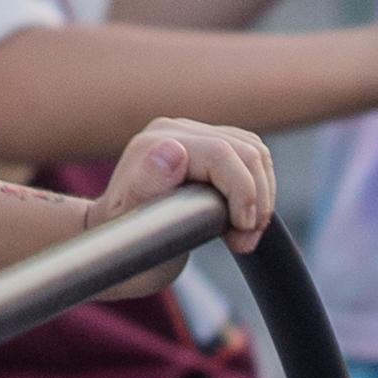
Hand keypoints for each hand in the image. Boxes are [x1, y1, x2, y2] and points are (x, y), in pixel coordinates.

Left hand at [90, 119, 273, 293]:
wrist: (114, 246)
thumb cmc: (122, 246)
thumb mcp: (131, 229)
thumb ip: (149, 186)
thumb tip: (173, 150)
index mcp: (154, 144)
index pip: (223, 154)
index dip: (244, 192)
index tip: (243, 231)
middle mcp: (172, 131)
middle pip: (245, 150)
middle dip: (257, 199)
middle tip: (244, 241)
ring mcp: (190, 134)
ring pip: (254, 152)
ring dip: (262, 195)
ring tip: (245, 233)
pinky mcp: (206, 144)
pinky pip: (250, 156)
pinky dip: (258, 188)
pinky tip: (243, 218)